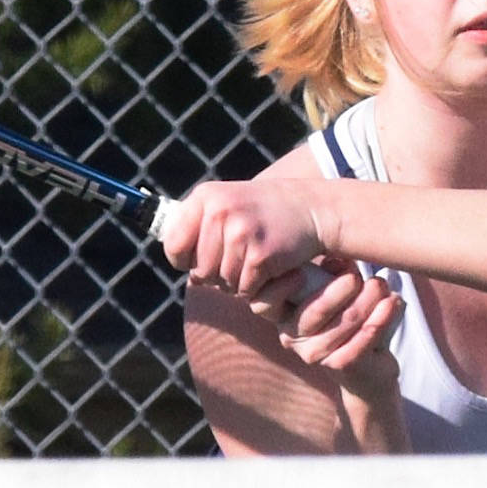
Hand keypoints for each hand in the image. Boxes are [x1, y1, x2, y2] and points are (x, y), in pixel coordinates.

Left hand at [156, 177, 328, 298]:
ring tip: (255, 259)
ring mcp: (240, 233)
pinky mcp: (259, 255)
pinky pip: (244, 290)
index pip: (172, 244)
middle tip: (239, 258)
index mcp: (205, 197)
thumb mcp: (228, 203)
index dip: (185, 260)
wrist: (314, 209)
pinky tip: (269, 267)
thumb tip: (174, 255)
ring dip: (238, 282)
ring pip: (222, 284)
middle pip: (199, 271)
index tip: (201, 257)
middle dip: (217, 275)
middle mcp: (219, 212)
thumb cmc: (267, 211)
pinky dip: (256, 287)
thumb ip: (199, 224)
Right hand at [272, 267, 402, 400]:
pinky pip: (361, 341)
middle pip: (313, 312)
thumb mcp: (335, 287)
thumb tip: (335, 261)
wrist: (367, 367)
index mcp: (284, 314)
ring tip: (382, 286)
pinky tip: (392, 303)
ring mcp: (314, 355)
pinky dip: (380, 320)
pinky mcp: (340, 367)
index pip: (263, 304)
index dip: (278, 289)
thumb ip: (330, 271)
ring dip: (367, 301)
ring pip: (343, 324)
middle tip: (357, 277)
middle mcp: (292, 336)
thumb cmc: (346, 316)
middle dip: (339, 290)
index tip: (302, 273)